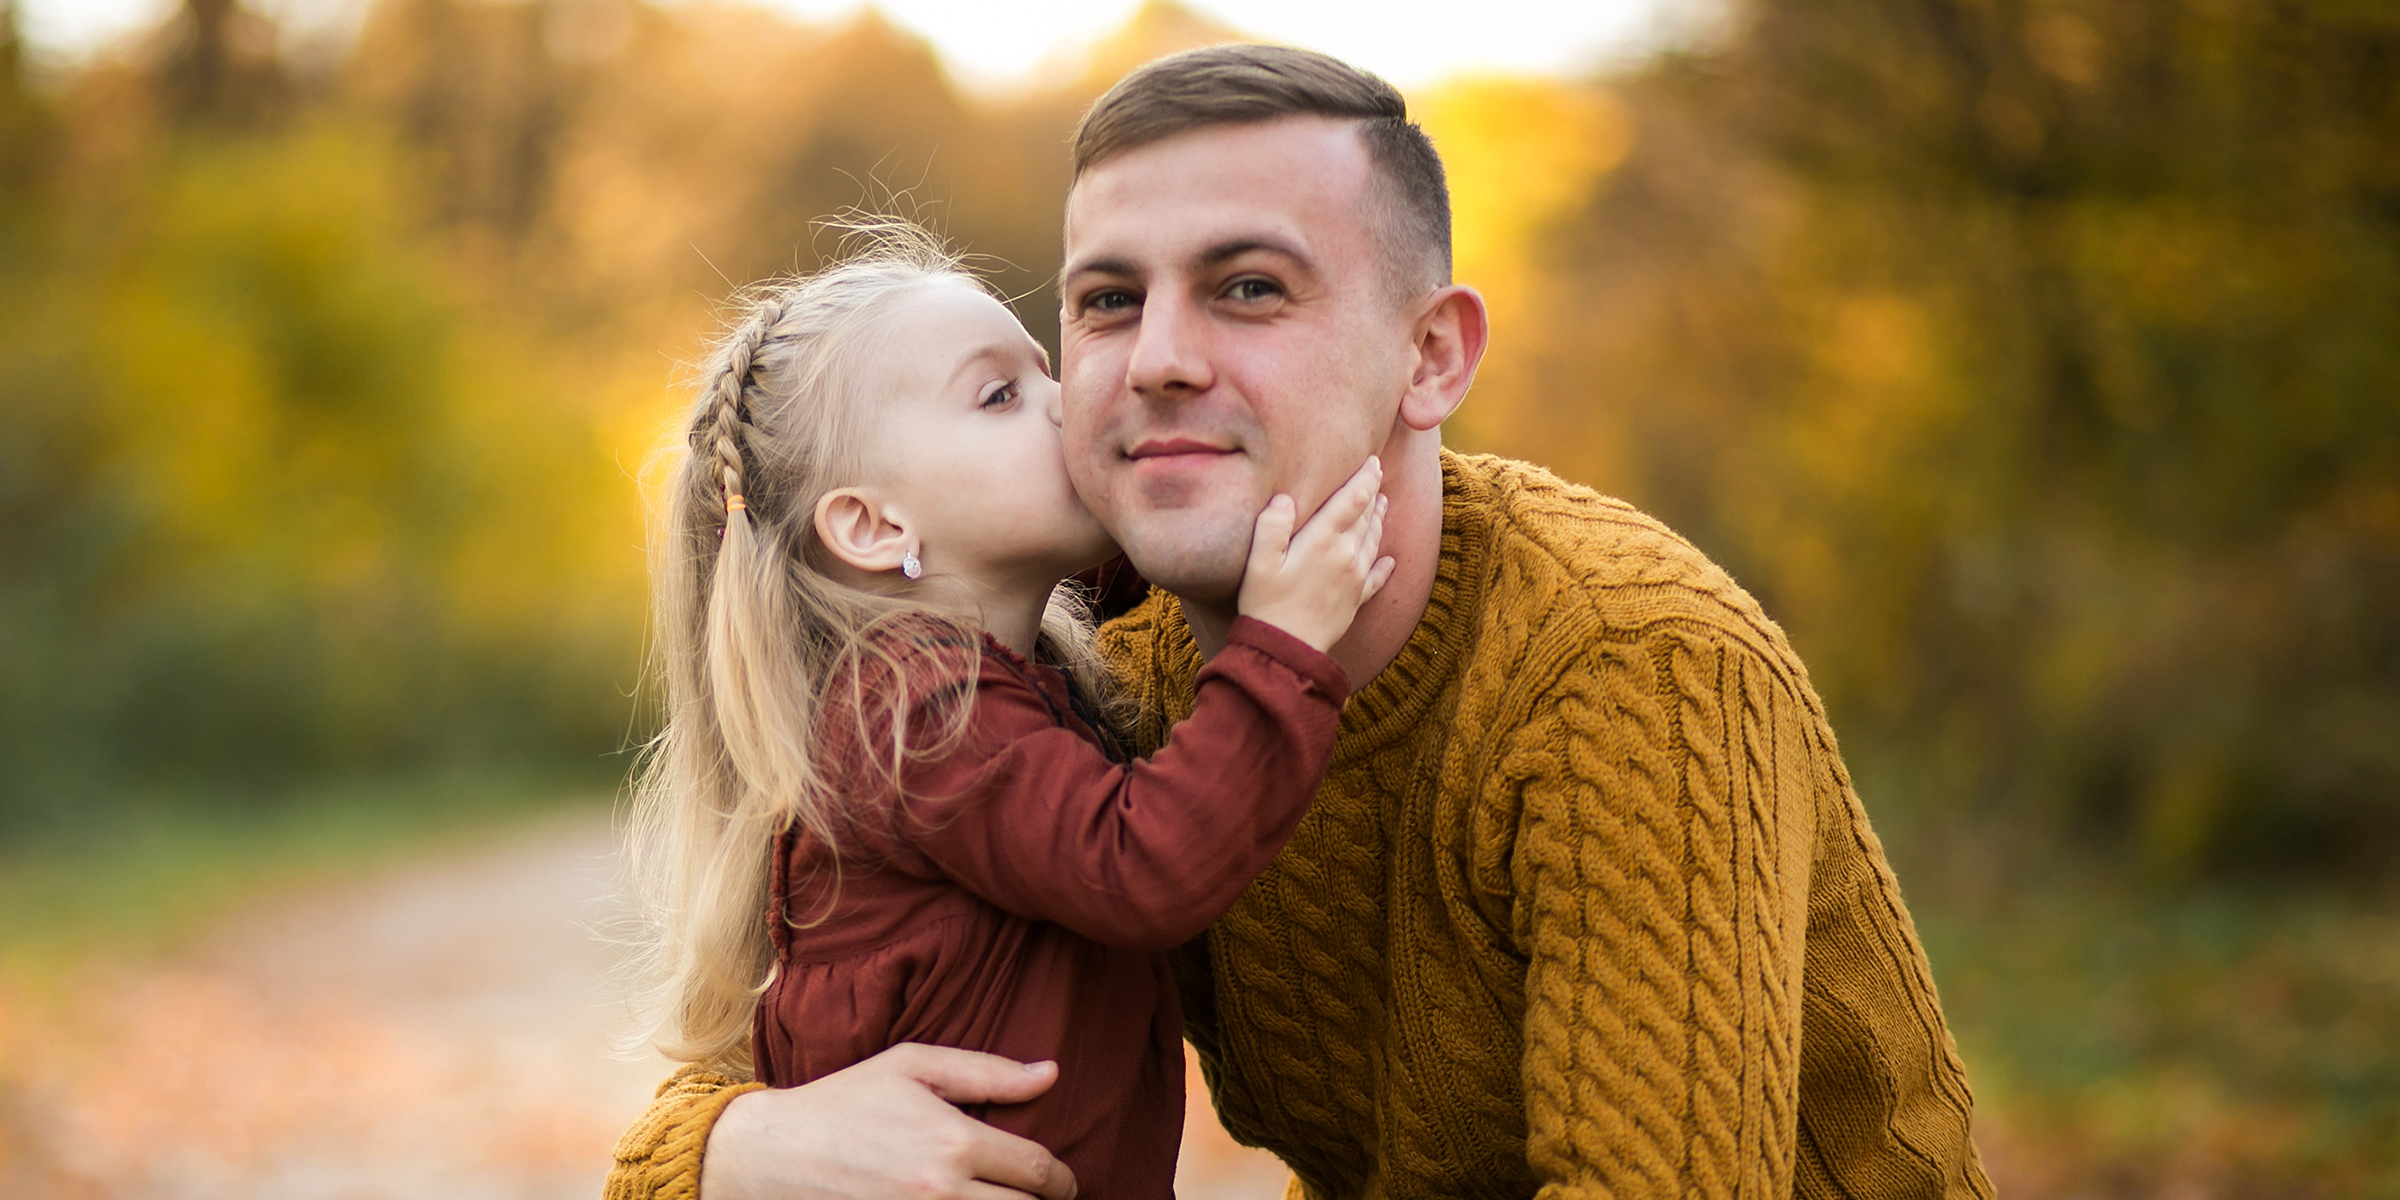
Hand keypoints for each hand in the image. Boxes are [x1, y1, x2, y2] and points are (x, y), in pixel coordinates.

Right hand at [700, 1044, 1076, 1199]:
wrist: (775, 1153)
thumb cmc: (847, 1101)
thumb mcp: (913, 1067)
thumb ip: (987, 1071)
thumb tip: (1051, 1073)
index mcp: (954, 1140)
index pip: (1038, 1169)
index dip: (1063, 1180)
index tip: (1065, 1184)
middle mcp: (942, 1190)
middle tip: (1045, 1199)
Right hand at [1237, 456, 1396, 652]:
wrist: (1286, 650)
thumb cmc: (1266, 604)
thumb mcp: (1259, 562)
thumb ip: (1271, 526)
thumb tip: (1285, 499)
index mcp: (1323, 540)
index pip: (1352, 500)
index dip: (1365, 478)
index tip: (1373, 460)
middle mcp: (1346, 556)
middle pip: (1366, 517)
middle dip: (1373, 494)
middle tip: (1378, 474)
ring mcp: (1354, 579)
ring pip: (1373, 542)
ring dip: (1379, 521)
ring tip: (1383, 505)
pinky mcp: (1355, 601)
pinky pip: (1376, 579)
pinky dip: (1385, 567)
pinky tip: (1390, 562)